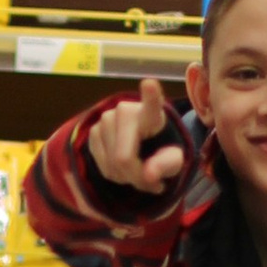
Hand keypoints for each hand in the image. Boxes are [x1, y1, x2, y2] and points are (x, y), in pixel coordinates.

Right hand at [89, 79, 185, 195]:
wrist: (144, 146)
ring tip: (138, 172)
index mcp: (153, 114)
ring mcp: (106, 118)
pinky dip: (114, 175)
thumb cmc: (162, 149)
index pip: (152, 103)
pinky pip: (101, 165)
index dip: (150, 96)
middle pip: (123, 157)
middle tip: (150, 182)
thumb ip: (166, 166)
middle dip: (136, 177)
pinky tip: (123, 168)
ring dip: (125, 178)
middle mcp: (126, 110)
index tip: (150, 84)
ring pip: (111, 165)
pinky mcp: (93, 130)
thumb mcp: (173, 160)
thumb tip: (149, 176)